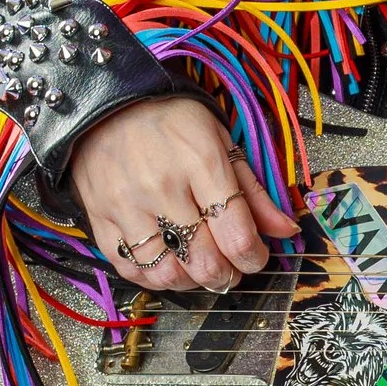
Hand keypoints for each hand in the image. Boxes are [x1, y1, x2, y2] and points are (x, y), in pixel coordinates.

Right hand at [71, 95, 297, 297]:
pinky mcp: (101, 218)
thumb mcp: (220, 140)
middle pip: (204, 262)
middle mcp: (163, 188)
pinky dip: (153, 278)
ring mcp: (128, 206)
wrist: (107, 103)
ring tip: (199, 269)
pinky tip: (168, 266)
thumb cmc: (170, 120)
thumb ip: (253, 190)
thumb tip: (285, 229)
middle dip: (226, 276)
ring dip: (191, 282)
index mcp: (201, 163)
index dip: (254, 258)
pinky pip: (130, 269)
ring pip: (166, 274)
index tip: (255, 256)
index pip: (237, 236)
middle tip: (230, 269)